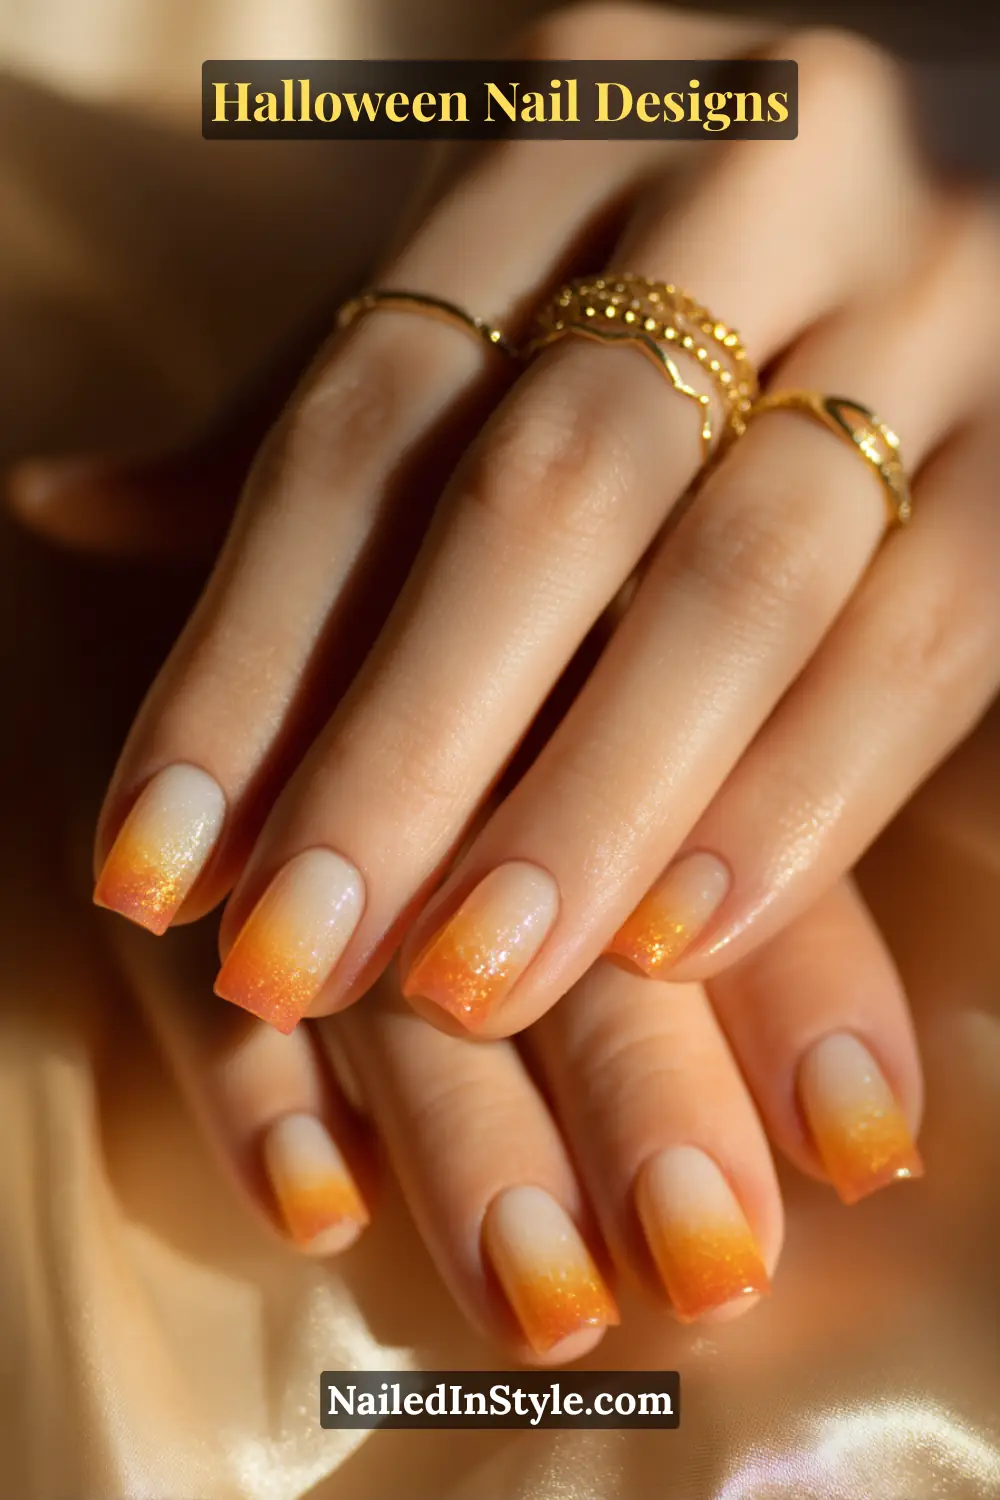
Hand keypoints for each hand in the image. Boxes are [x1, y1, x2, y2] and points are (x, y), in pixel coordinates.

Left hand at [79, 9, 999, 1045]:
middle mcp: (763, 179)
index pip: (366, 418)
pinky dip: (794, 798)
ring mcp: (938, 298)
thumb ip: (326, 410)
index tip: (154, 867)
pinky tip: (674, 940)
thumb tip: (65, 506)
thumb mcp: (508, 274)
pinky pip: (923, 637)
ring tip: (468, 992)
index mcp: (575, 118)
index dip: (246, 657)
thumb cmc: (696, 252)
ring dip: (588, 810)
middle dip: (403, 757)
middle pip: (547, 499)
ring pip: (744, 584)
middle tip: (290, 966)